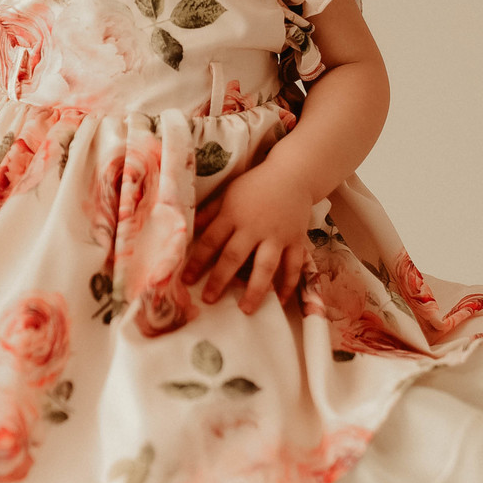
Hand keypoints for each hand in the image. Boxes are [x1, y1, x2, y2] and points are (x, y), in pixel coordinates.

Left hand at [180, 162, 315, 313]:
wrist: (293, 174)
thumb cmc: (255, 185)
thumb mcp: (228, 194)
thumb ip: (209, 213)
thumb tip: (188, 230)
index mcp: (233, 215)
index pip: (211, 240)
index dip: (197, 261)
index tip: (187, 280)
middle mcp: (254, 227)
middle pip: (234, 256)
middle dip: (220, 279)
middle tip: (209, 299)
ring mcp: (277, 236)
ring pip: (265, 266)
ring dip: (255, 289)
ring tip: (245, 309)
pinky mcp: (296, 240)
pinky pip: (293, 265)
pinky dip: (288, 284)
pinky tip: (279, 300)